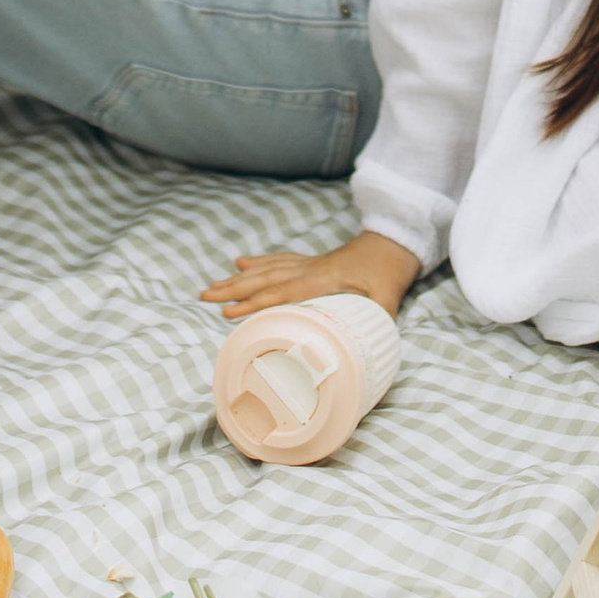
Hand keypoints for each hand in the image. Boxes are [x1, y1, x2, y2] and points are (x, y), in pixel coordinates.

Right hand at [201, 231, 421, 318]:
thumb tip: (367, 354)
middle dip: (232, 289)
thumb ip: (375, 323)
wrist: (394, 242)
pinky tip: (240, 263)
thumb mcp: (386, 301)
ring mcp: (308, 263)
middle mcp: (308, 269)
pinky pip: (277, 262)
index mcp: (322, 279)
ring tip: (211, 287)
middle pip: (263, 279)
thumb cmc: (388, 273)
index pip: (280, 293)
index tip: (228, 313)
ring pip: (265, 270)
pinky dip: (258, 263)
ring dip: (237, 279)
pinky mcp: (310, 261)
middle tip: (204, 297)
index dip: (253, 304)